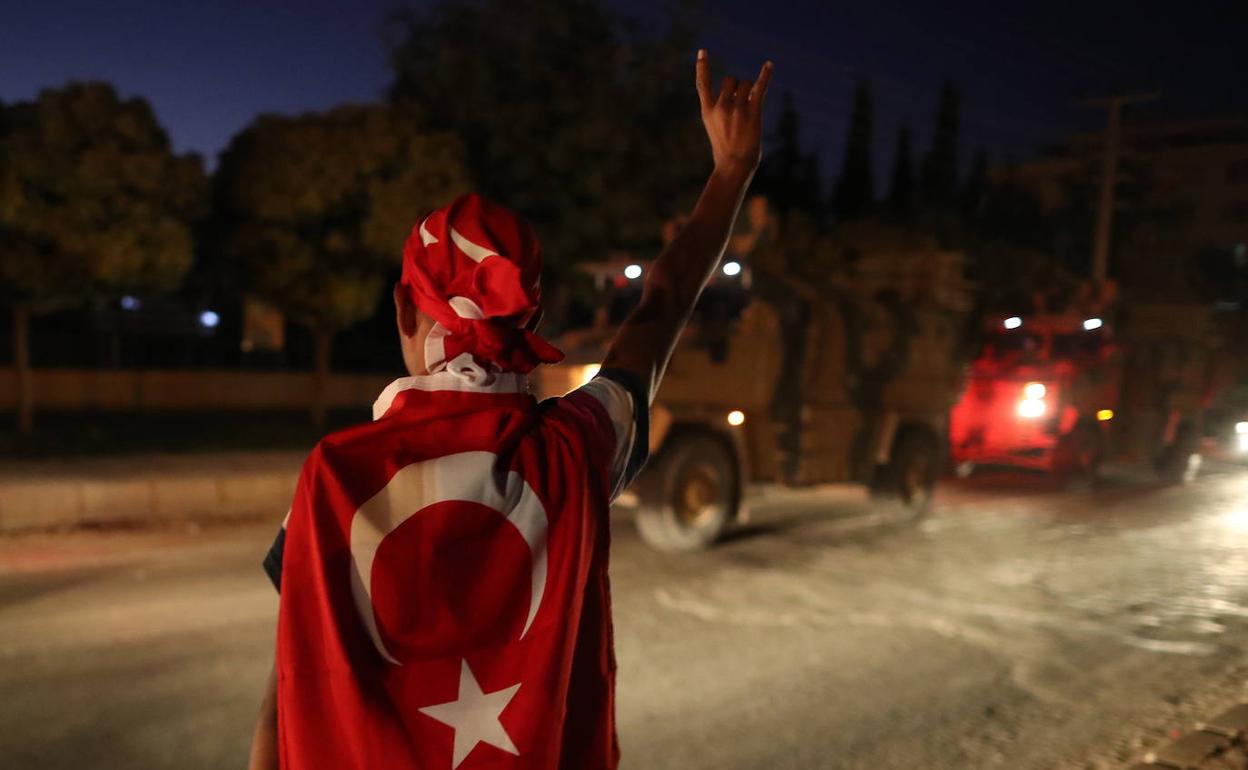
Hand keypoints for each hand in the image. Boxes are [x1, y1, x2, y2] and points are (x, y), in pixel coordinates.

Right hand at [695, 49, 772, 179]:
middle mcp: (721, 107)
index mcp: (707, 111)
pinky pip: (759, 88)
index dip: (702, 66)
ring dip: (750, 92)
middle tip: (741, 107)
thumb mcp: (715, 128)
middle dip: (738, 87)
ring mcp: (737, 109)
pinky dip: (765, 75)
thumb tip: (742, 88)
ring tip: (750, 112)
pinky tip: (769, 64)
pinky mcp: (753, 113)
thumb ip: (722, 109)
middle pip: (731, 80)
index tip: (702, 51)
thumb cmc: (726, 151)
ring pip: (745, 84)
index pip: (702, 83)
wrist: (733, 166)